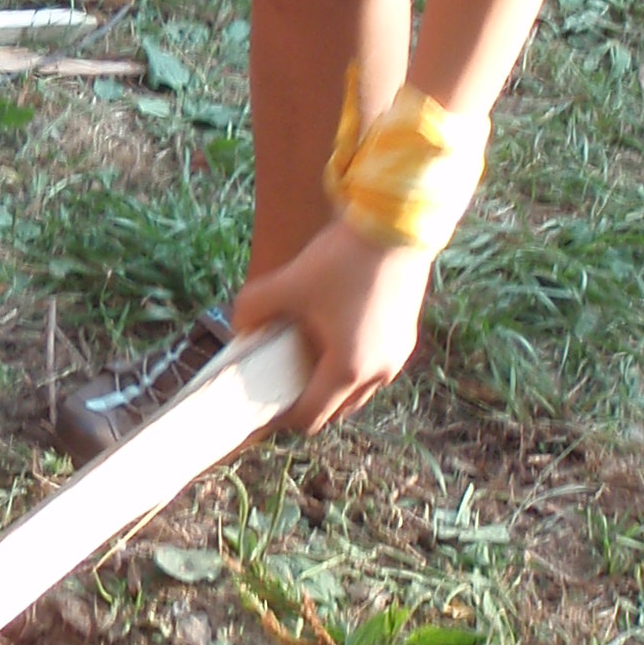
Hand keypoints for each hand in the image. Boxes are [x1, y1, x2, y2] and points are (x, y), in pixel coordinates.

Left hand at [234, 219, 434, 430]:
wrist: (399, 227)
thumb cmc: (344, 259)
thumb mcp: (290, 283)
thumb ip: (255, 308)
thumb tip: (238, 327)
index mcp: (348, 370)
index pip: (311, 417)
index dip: (282, 418)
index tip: (262, 405)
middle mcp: (378, 372)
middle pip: (336, 410)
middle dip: (307, 402)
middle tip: (280, 380)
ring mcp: (396, 356)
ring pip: (358, 390)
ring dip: (332, 386)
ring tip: (305, 358)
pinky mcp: (405, 336)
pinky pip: (374, 368)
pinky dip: (352, 366)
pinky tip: (333, 337)